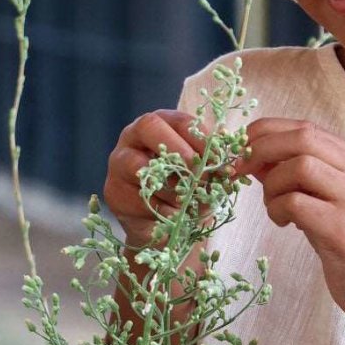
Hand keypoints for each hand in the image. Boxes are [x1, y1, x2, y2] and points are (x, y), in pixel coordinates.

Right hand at [103, 109, 228, 248]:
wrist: (163, 223)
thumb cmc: (186, 188)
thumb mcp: (203, 173)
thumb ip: (213, 162)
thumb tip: (231, 160)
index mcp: (161, 124)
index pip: (181, 121)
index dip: (202, 138)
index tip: (219, 159)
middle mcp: (134, 136)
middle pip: (149, 126)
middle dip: (178, 149)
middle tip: (199, 172)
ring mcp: (119, 162)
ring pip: (143, 166)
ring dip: (173, 187)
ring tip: (190, 201)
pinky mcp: (114, 192)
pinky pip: (139, 198)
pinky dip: (162, 209)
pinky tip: (175, 216)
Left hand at [233, 117, 344, 321]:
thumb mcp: (321, 199)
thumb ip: (294, 174)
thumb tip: (251, 153)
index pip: (305, 127)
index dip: (266, 131)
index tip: (240, 149)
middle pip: (303, 137)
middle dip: (261, 149)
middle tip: (239, 171)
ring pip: (299, 166)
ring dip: (272, 185)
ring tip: (273, 207)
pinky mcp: (343, 230)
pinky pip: (297, 203)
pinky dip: (277, 209)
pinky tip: (282, 223)